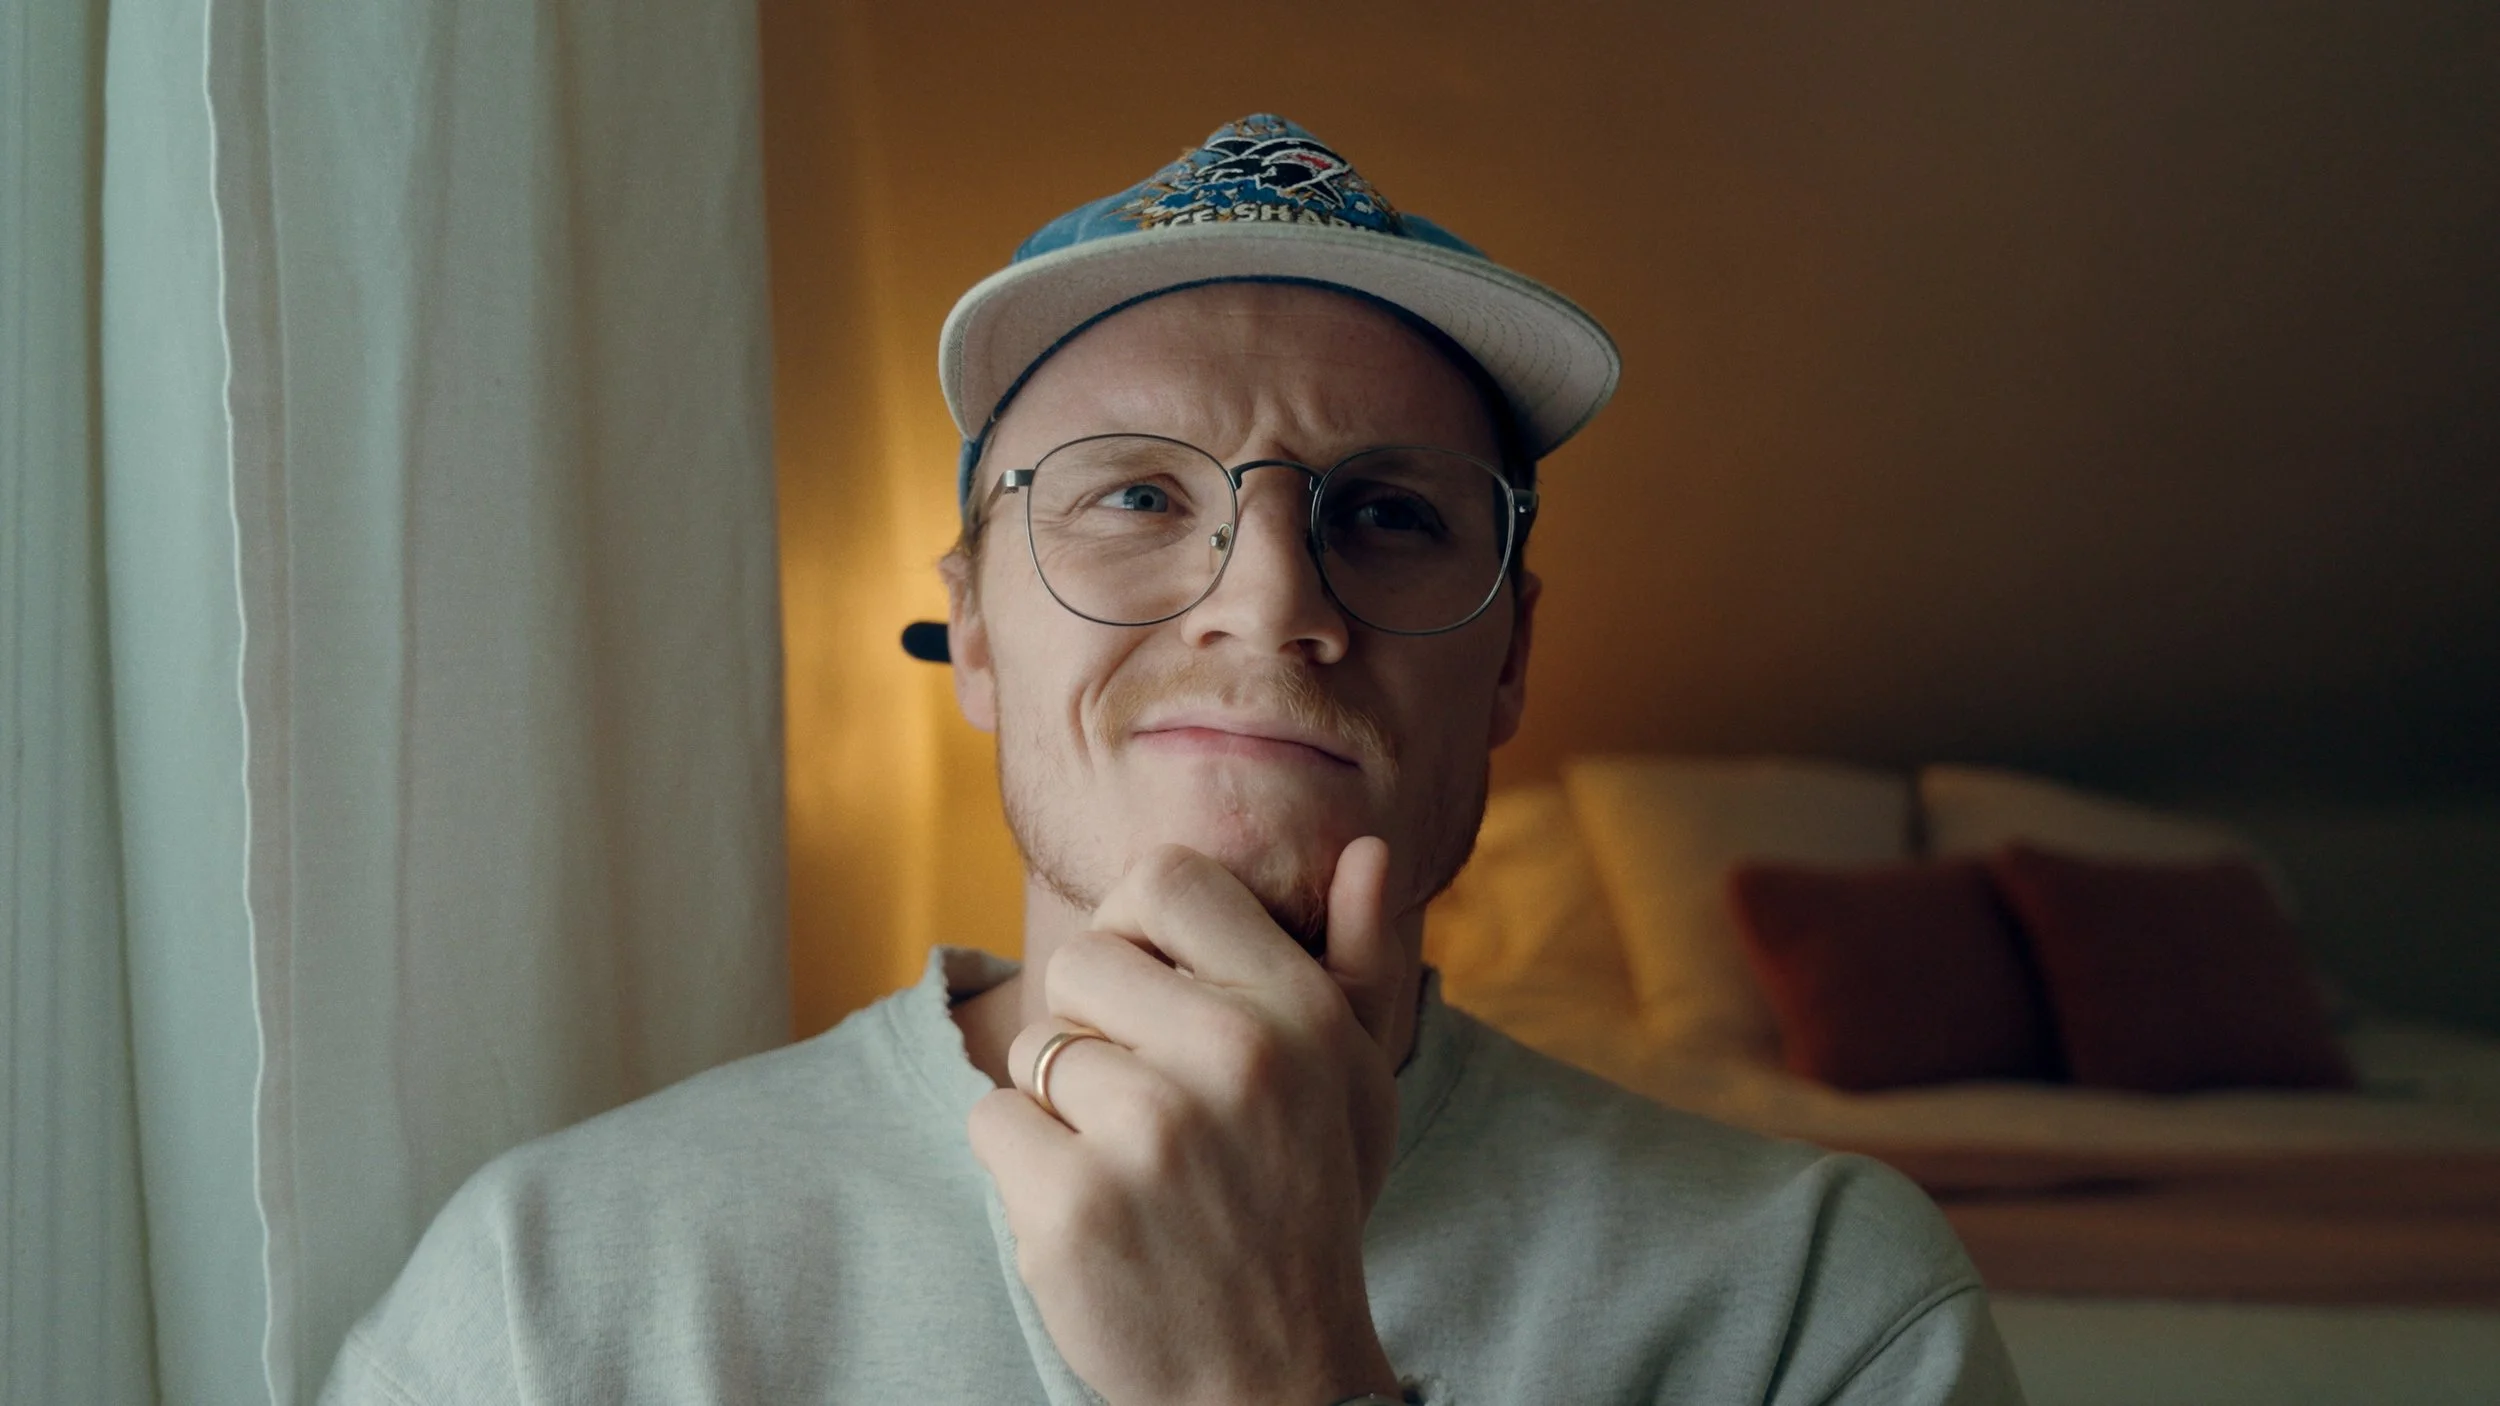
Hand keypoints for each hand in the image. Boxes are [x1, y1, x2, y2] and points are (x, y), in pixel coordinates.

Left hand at [965, 838, 1414, 1405]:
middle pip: (1080, 960)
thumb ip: (1356, 960)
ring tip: (1131, 1171)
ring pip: (1033, 1048)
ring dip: (1059, 1108)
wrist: (1273, 1386)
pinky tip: (1093, 1216)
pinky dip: (1023, 1169)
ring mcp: (1148, 1132)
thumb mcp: (1357, 1087)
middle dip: (1092, 1027)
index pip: (1167, 878)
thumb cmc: (1306, 1211)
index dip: (1137, 928)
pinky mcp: (1072, 1206)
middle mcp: (1232, 1055)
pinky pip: (991, 1122)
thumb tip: (1360, 843)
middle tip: (1148, 1107)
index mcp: (1299, 1011)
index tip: (1152, 993)